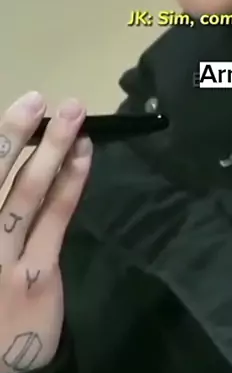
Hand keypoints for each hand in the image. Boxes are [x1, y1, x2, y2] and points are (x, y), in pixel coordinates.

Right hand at [0, 92, 91, 372]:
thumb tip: (9, 161)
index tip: (17, 106)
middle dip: (10, 136)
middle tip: (34, 98)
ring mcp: (3, 260)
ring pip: (27, 193)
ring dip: (50, 149)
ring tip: (72, 111)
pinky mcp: (38, 274)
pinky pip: (56, 219)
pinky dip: (71, 182)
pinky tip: (83, 152)